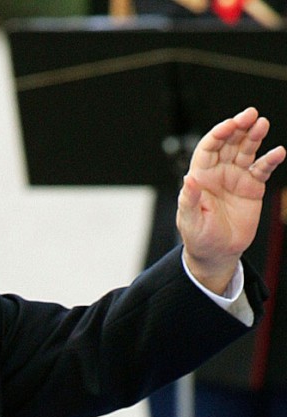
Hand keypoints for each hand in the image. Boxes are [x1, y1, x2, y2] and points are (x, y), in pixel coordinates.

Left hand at [177, 107, 285, 293]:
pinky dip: (270, 160)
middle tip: (250, 114)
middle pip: (229, 143)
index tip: (230, 124)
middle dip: (238, 127)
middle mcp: (218, 172)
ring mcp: (236, 178)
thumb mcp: (190, 220)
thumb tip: (188, 179)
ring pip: (246, 151)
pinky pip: (262, 169)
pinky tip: (278, 152)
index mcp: (201, 175)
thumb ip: (190, 199)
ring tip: (263, 123)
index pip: (208, 148)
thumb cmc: (198, 236)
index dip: (218, 134)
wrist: (217, 252)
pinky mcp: (252, 188)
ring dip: (254, 137)